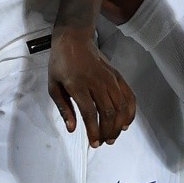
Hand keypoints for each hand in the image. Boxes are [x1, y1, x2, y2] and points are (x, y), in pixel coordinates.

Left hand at [48, 27, 135, 147]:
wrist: (74, 39)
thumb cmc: (60, 63)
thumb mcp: (53, 85)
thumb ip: (63, 108)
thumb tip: (72, 129)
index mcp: (78, 85)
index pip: (90, 113)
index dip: (94, 131)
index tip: (94, 143)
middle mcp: (96, 82)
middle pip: (108, 112)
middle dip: (108, 132)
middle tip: (104, 142)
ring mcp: (109, 77)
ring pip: (121, 106)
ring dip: (120, 125)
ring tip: (114, 136)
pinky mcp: (117, 75)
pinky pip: (129, 95)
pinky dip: (131, 111)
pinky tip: (127, 122)